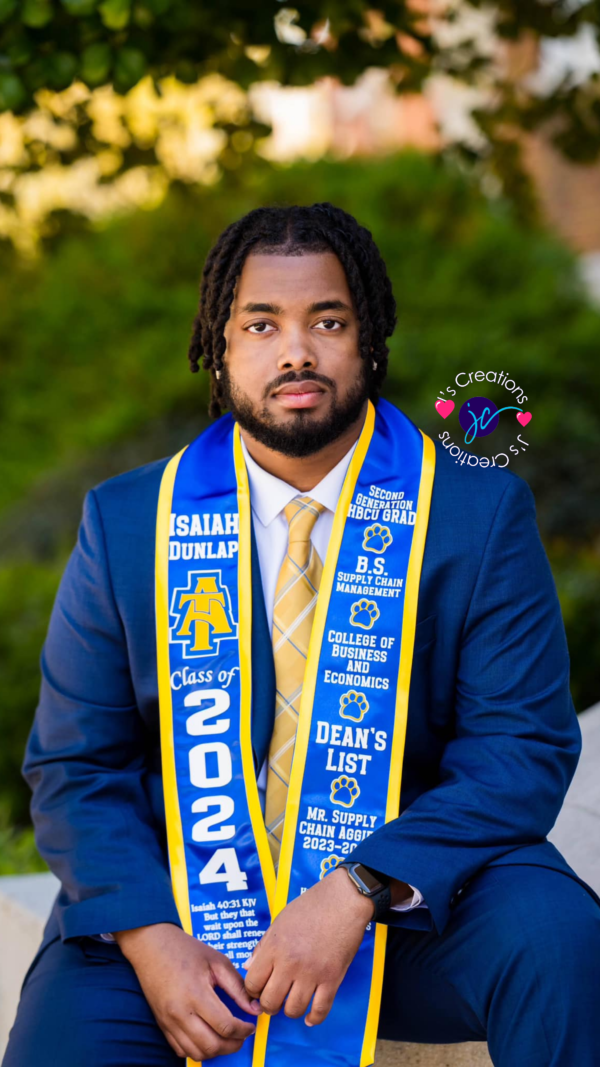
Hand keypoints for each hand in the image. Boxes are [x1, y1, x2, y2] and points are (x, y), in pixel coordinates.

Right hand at [115, 923, 260, 1060]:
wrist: (151, 946)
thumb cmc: (186, 950)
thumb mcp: (217, 962)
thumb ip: (237, 987)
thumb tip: (254, 1008)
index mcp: (196, 994)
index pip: (225, 1026)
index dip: (244, 1030)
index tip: (251, 1025)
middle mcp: (180, 1013)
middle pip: (211, 1045)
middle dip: (233, 1045)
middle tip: (243, 1035)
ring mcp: (169, 1022)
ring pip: (196, 1053)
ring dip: (216, 1051)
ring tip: (228, 1038)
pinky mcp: (162, 1025)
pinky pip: (181, 1050)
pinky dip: (197, 1050)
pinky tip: (207, 1037)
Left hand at [243, 867, 372, 1026]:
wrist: (343, 899)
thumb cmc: (310, 906)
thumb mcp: (280, 921)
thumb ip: (263, 945)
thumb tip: (248, 966)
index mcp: (274, 947)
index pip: (253, 983)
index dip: (253, 990)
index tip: (259, 989)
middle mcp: (290, 963)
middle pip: (270, 1002)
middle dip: (269, 1005)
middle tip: (274, 1000)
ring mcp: (312, 973)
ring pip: (294, 1009)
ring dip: (291, 1010)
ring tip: (292, 1003)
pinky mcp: (333, 978)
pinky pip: (321, 1010)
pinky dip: (314, 1018)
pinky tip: (310, 1017)